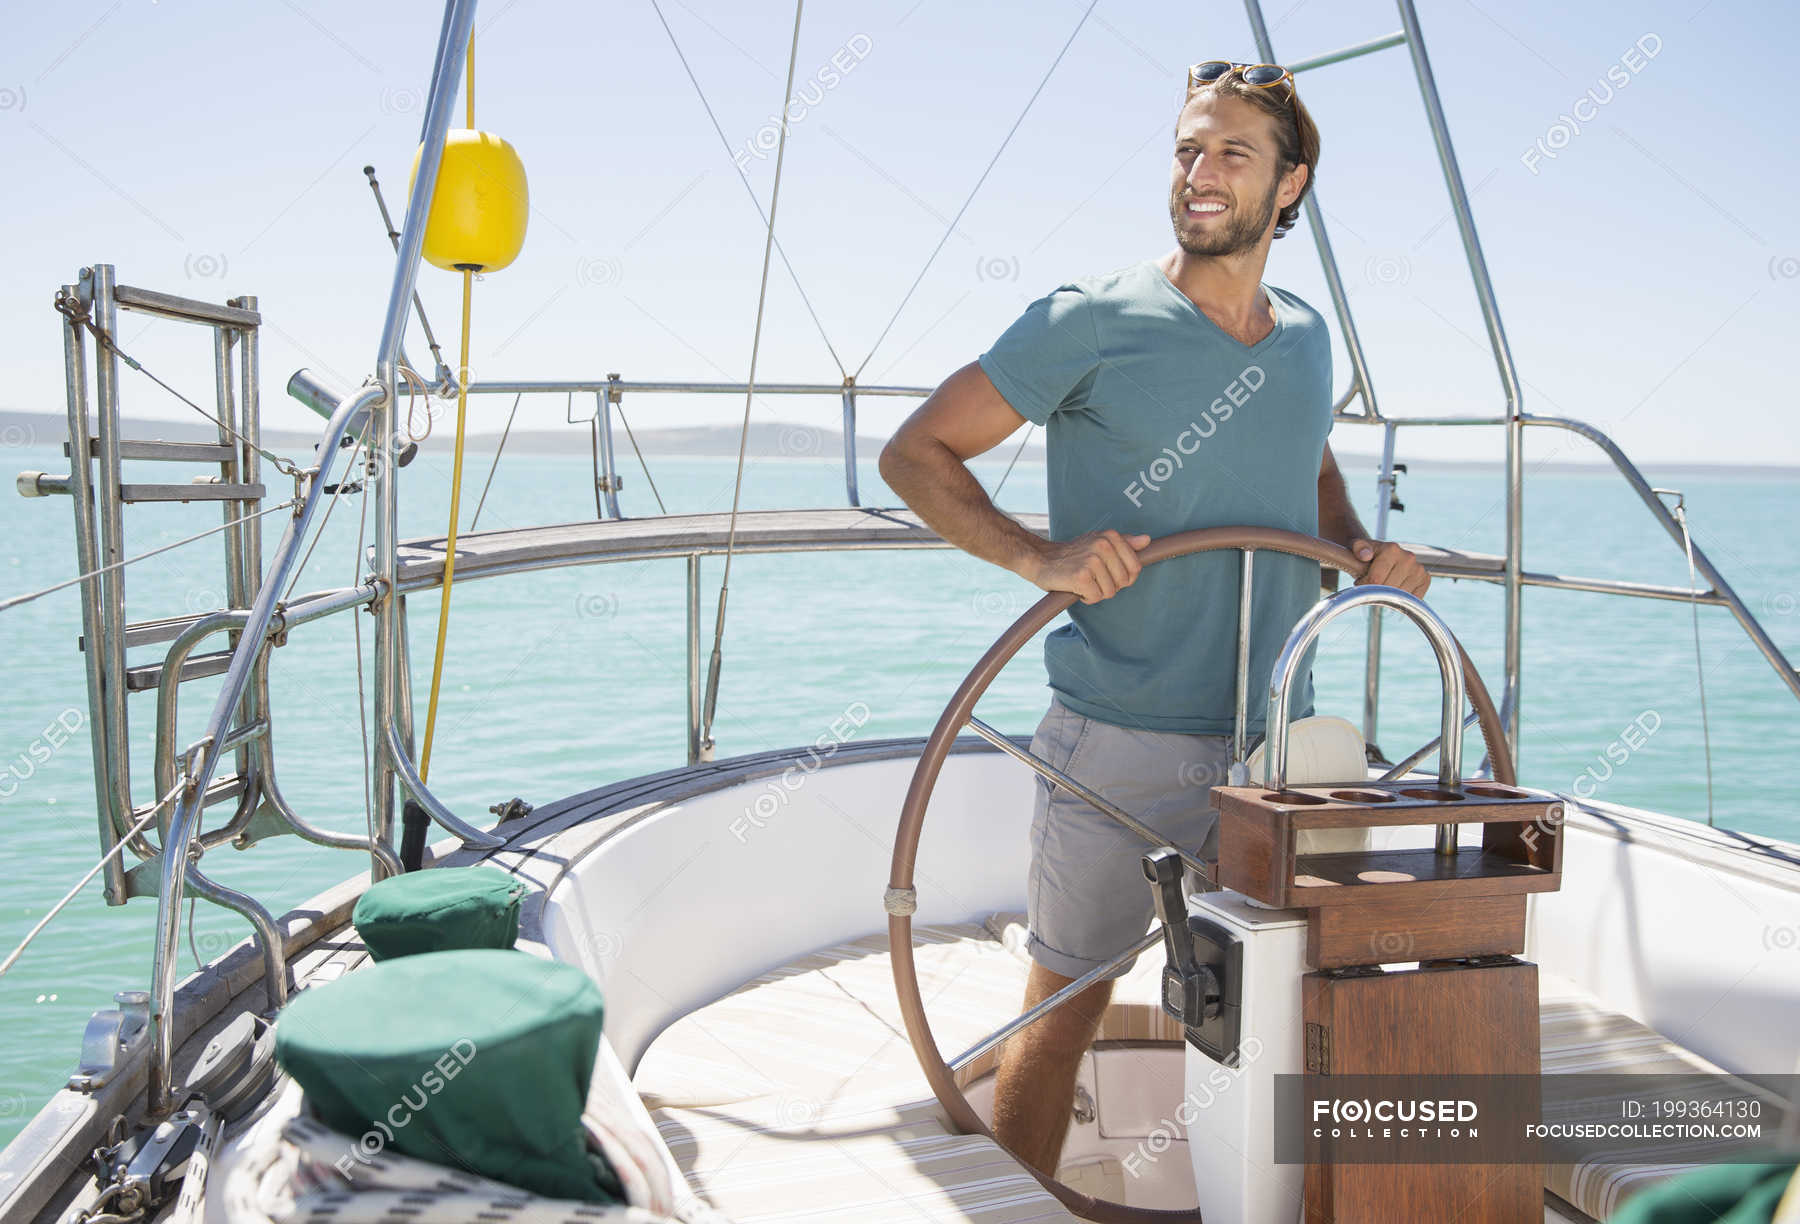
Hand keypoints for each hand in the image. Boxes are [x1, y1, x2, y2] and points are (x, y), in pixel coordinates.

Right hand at [1025, 529, 1150, 604]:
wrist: (1041, 559)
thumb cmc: (1072, 554)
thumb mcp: (1098, 542)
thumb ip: (1124, 542)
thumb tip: (1147, 540)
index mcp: (1111, 537)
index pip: (1135, 567)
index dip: (1123, 577)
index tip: (1107, 574)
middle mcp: (1103, 546)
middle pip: (1124, 582)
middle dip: (1109, 585)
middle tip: (1092, 578)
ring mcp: (1093, 561)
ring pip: (1110, 592)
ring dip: (1096, 592)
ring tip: (1083, 581)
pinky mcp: (1081, 576)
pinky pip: (1096, 597)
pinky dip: (1086, 598)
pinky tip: (1076, 587)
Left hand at [1349, 538, 1430, 597]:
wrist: (1381, 555)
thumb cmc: (1367, 554)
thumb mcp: (1358, 547)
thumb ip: (1358, 548)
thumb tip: (1365, 555)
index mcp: (1391, 549)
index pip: (1375, 579)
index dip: (1364, 585)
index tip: (1360, 582)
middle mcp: (1408, 558)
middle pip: (1388, 589)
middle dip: (1375, 591)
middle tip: (1371, 584)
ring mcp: (1419, 569)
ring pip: (1401, 597)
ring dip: (1388, 597)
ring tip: (1382, 585)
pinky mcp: (1425, 579)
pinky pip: (1413, 600)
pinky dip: (1402, 601)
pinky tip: (1394, 591)